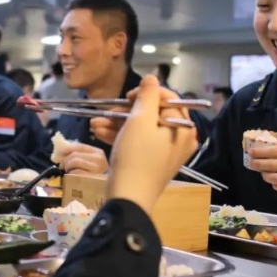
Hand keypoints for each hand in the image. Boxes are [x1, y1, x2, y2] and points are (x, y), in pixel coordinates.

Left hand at [59, 143, 108, 175]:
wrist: (106, 190)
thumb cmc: (97, 176)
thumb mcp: (92, 162)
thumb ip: (81, 155)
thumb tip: (64, 152)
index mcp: (98, 153)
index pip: (80, 146)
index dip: (68, 149)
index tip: (60, 153)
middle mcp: (99, 159)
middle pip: (75, 154)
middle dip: (65, 160)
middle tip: (62, 166)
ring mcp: (96, 169)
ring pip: (75, 161)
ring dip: (68, 167)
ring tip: (68, 172)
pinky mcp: (91, 179)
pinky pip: (75, 173)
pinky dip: (70, 174)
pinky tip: (71, 178)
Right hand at [106, 75, 198, 214]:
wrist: (129, 198)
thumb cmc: (136, 156)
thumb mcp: (140, 121)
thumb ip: (147, 96)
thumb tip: (152, 79)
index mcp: (183, 127)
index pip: (168, 98)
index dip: (146, 93)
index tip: (127, 96)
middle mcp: (179, 138)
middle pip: (152, 114)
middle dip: (125, 111)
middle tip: (106, 110)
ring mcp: (165, 152)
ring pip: (141, 128)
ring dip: (117, 123)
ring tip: (94, 122)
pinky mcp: (152, 162)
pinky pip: (138, 142)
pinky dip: (120, 136)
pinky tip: (98, 131)